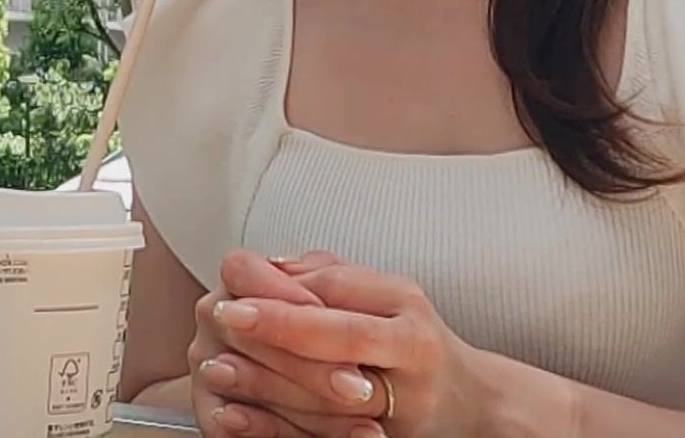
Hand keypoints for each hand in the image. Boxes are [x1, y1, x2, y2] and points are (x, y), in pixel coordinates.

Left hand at [221, 260, 519, 437]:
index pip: (340, 298)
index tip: (235, 290)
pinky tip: (238, 417)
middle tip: (220, 317)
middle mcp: (410, 358)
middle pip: (337, 340)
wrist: (469, 405)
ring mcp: (400, 407)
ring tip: (215, 368)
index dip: (283, 294)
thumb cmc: (415, 341)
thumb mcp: (387, 295)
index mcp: (407, 316)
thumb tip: (269, 263)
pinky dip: (277, 428)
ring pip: (327, 395)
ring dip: (266, 382)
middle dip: (275, 330)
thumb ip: (330, 277)